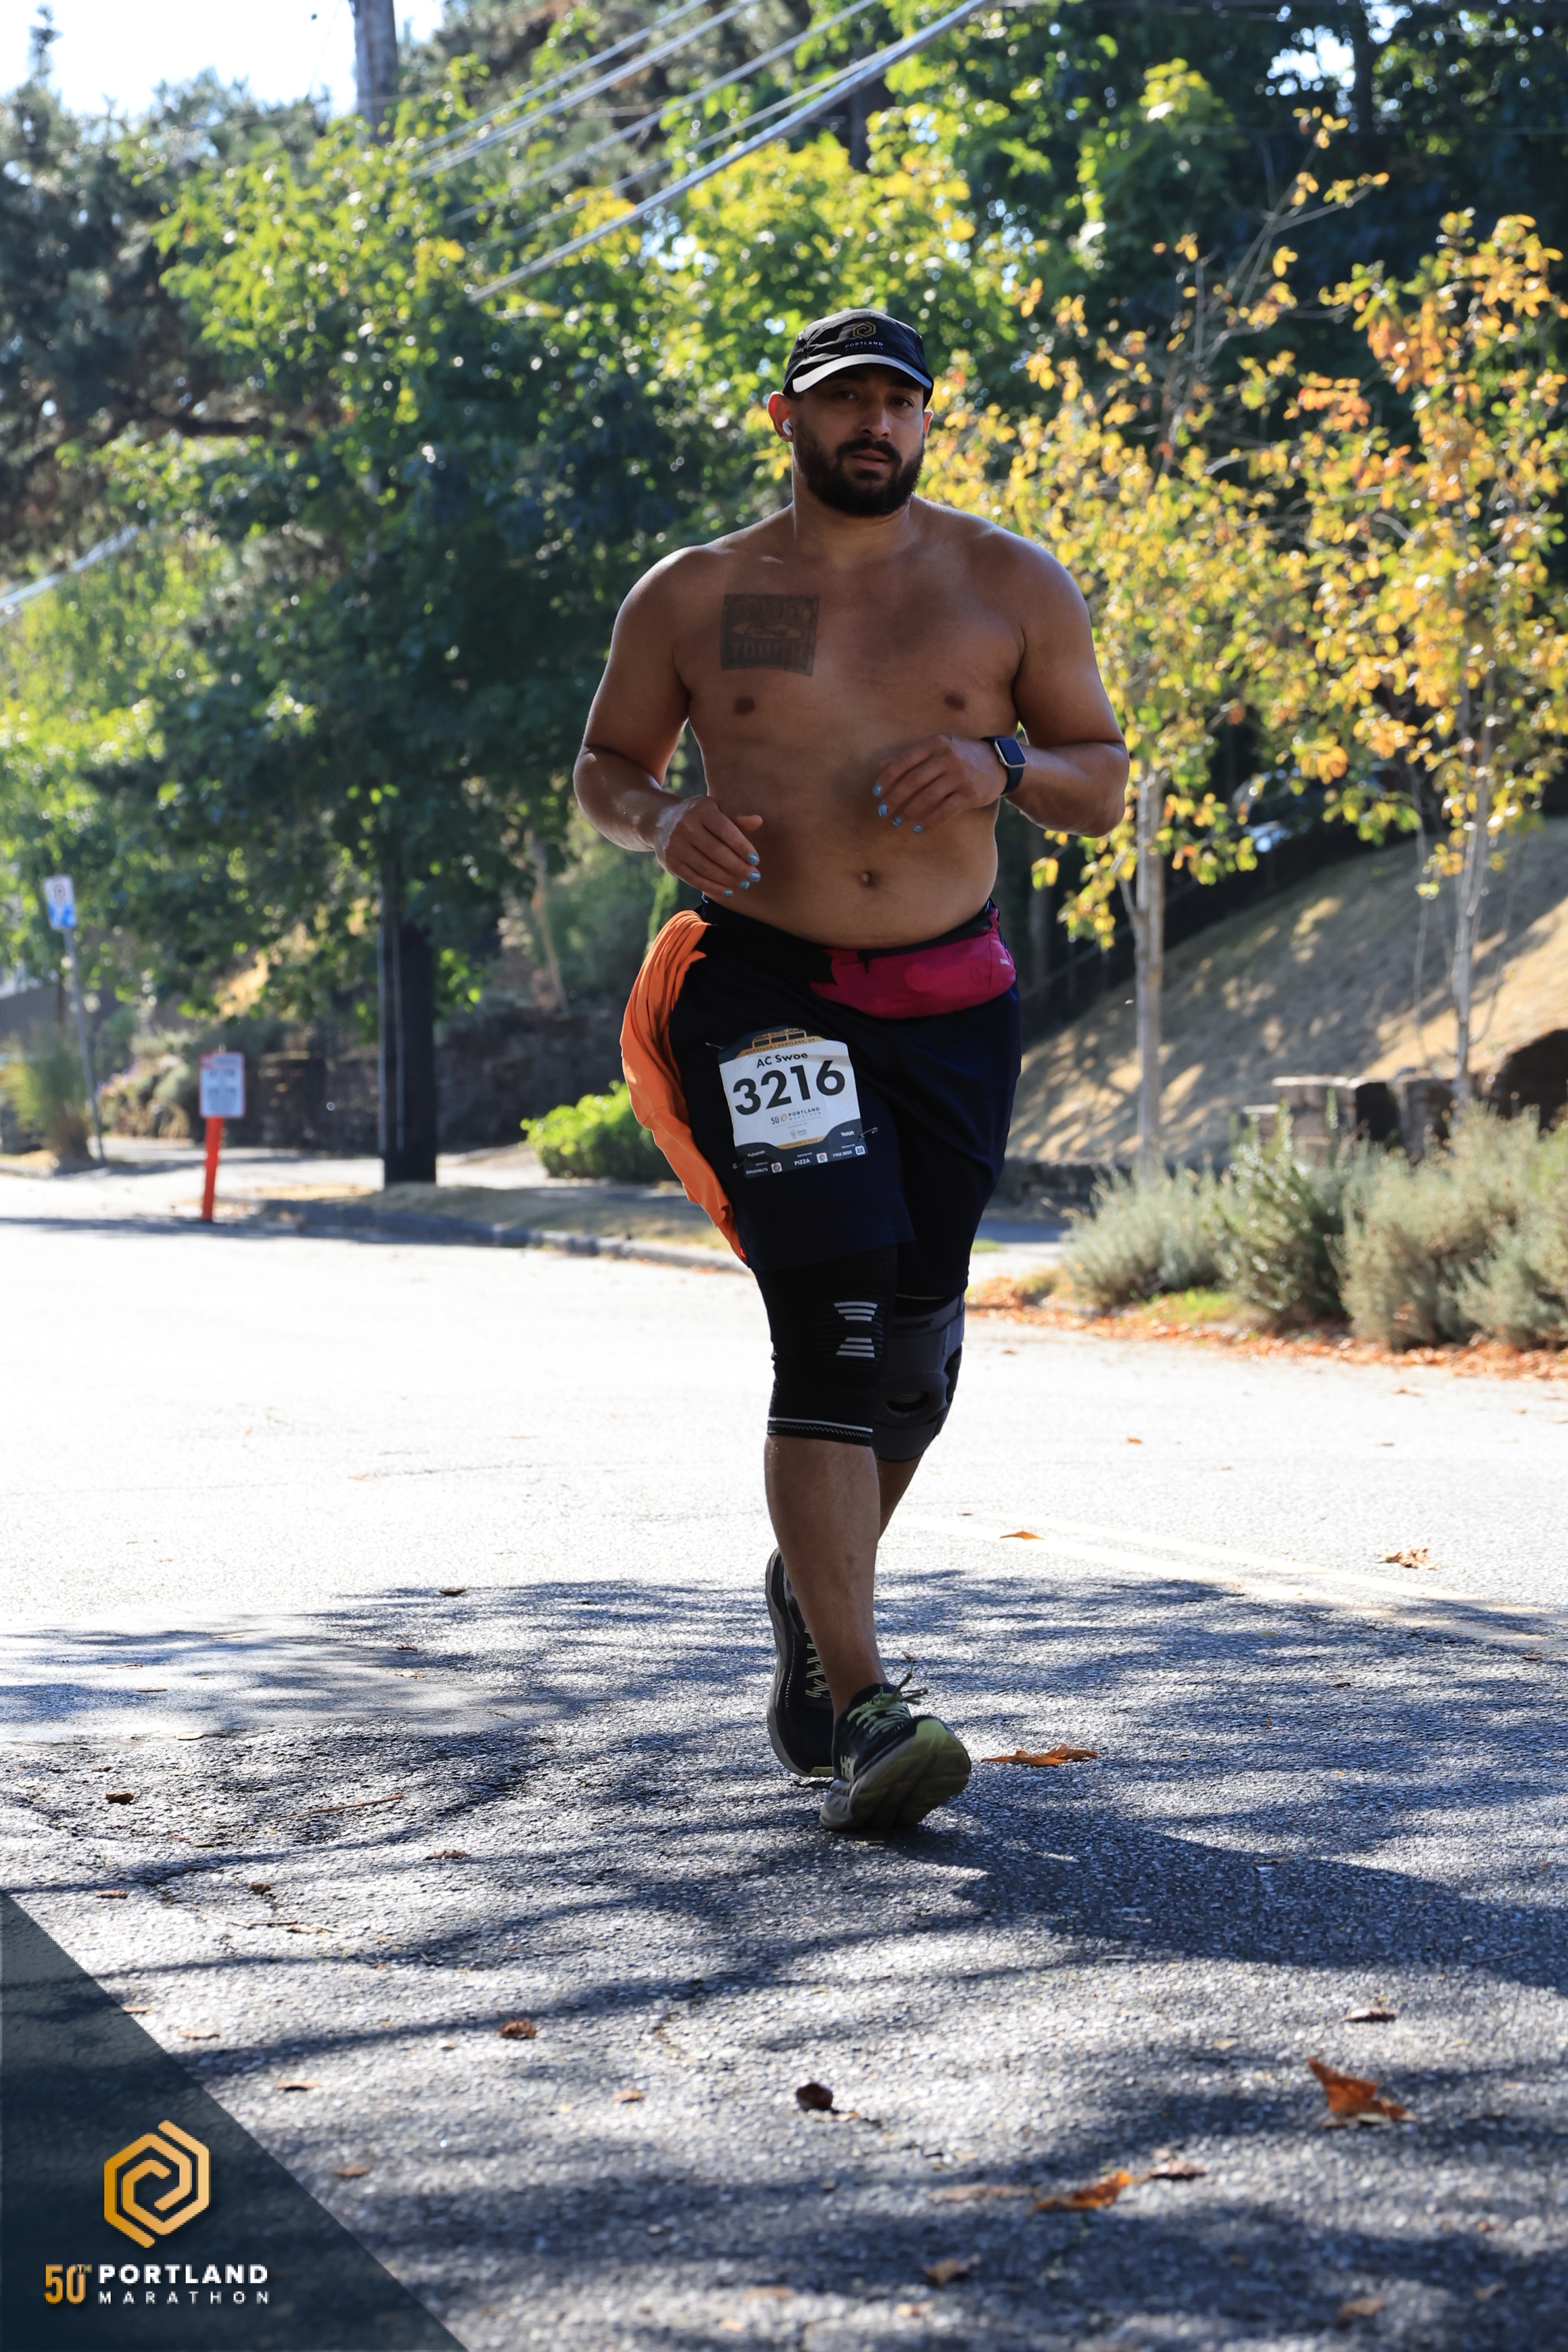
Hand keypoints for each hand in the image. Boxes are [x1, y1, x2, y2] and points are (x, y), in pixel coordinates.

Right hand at [655, 796, 763, 895]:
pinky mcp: (671, 862)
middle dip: (738, 867)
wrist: (661, 821)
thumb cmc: (698, 816)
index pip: (726, 831)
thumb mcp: (716, 810)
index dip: (743, 847)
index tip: (756, 860)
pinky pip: (694, 879)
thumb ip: (736, 818)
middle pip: (717, 852)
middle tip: (754, 877)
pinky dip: (713, 887)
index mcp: (701, 810)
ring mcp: (676, 845)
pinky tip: (727, 891)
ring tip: (743, 884)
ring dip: (728, 879)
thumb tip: (758, 821)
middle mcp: (686, 826)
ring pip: (706, 868)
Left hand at [871, 735, 1012, 835]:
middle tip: (882, 811)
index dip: (887, 778)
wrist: (1000, 762)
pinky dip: (929, 821)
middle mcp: (948, 757)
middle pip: (913, 781)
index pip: (905, 760)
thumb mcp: (939, 747)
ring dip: (908, 811)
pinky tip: (918, 828)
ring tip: (897, 820)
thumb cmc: (963, 754)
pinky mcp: (970, 794)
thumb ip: (912, 755)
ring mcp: (960, 776)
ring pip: (927, 797)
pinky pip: (944, 811)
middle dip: (894, 798)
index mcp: (936, 743)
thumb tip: (881, 766)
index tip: (876, 793)